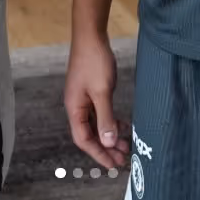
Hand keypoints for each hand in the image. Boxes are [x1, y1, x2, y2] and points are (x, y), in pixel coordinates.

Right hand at [63, 32, 130, 168]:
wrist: (90, 36)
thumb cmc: (94, 61)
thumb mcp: (102, 91)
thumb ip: (105, 117)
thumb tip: (107, 141)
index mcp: (74, 109)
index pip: (84, 139)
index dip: (98, 154)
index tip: (112, 164)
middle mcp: (76, 106)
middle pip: (89, 134)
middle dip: (105, 147)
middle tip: (122, 158)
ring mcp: (83, 98)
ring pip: (95, 124)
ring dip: (109, 135)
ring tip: (124, 145)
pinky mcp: (91, 91)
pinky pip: (99, 113)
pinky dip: (109, 121)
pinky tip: (122, 124)